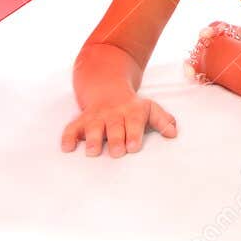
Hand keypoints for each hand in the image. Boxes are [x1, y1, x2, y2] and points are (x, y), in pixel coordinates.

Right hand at [61, 96, 176, 157]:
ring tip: (93, 152)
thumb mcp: (149, 108)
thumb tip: (174, 133)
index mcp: (131, 111)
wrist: (107, 88)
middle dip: (115, 138)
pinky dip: (68, 136)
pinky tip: (67, 148)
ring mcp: (96, 117)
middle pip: (114, 126)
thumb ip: (162, 120)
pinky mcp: (81, 121)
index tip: (134, 146)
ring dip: (93, 138)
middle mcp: (113, 114)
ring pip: (93, 126)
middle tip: (117, 152)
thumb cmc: (131, 107)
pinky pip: (72, 127)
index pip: (134, 121)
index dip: (134, 133)